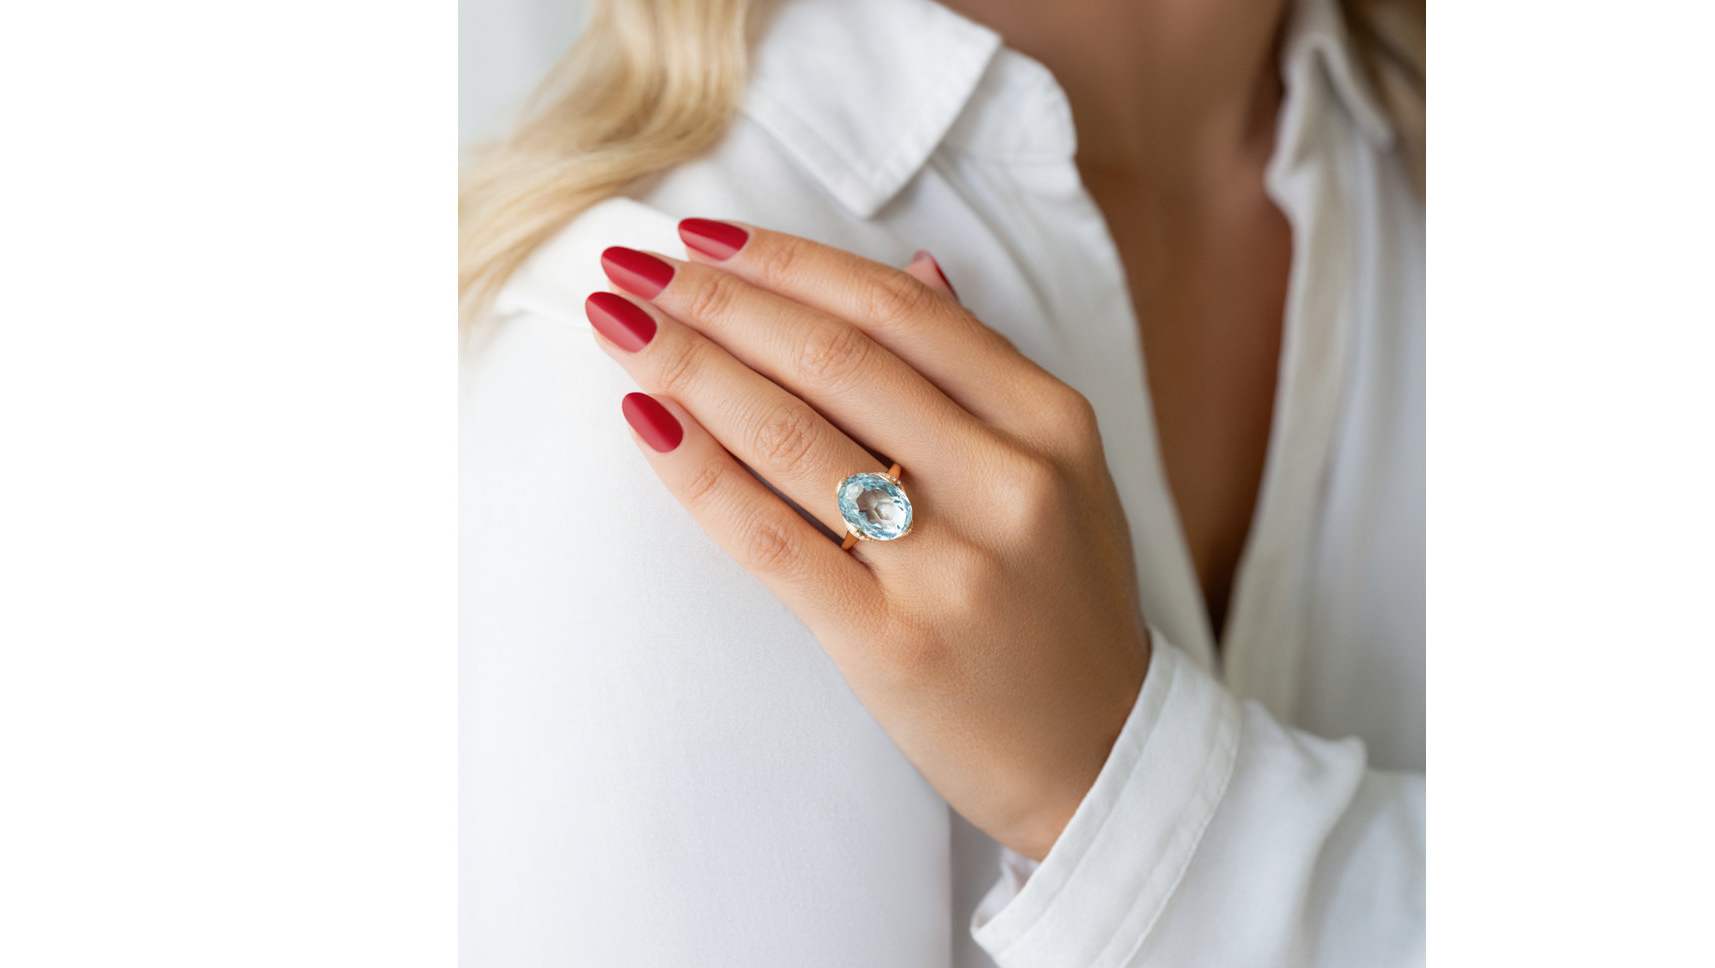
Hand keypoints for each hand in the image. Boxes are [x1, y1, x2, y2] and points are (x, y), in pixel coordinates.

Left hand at [586, 220, 1149, 859]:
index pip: (898, 311)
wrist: (1096, 757)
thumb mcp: (1061, 475)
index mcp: (1052, 424)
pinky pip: (772, 539)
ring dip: (689, 366)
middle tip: (630, 266)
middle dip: (717, 299)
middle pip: (835, 359)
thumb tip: (913, 270)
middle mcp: (1009, 483)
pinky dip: (700, 472)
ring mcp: (953, 567)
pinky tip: (646, 421)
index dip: (789, 262)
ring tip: (618, 327)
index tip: (702, 237)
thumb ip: (984, 373)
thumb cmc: (1063, 607)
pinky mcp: (894, 644)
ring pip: (793, 435)